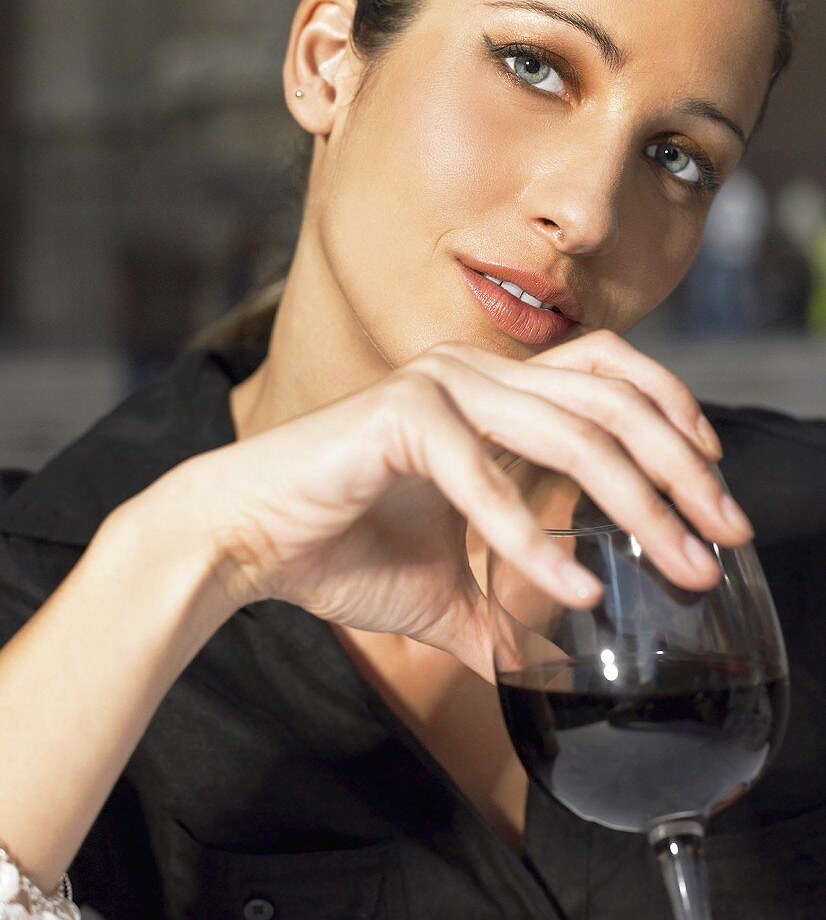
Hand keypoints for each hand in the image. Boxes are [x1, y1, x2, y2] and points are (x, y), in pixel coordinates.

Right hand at [153, 331, 750, 680]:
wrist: (247, 540)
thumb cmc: (339, 547)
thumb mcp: (448, 585)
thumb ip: (505, 602)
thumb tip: (554, 654)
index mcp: (487, 393)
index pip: (607, 375)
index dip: (671, 414)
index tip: (713, 481)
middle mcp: (472, 373)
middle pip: (609, 397)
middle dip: (679, 465)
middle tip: (723, 531)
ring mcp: (439, 386)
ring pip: (568, 430)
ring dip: (634, 501)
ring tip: (677, 562)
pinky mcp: (402, 416)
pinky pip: (487, 479)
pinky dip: (534, 538)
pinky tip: (574, 587)